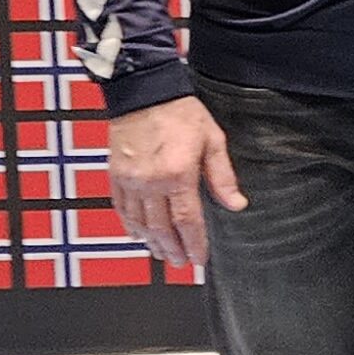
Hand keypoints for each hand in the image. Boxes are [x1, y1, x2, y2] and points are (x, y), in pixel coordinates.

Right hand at [107, 93, 245, 273]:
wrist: (145, 91)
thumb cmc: (181, 113)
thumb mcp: (212, 140)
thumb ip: (222, 176)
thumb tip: (237, 204)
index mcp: (178, 175)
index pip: (187, 221)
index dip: (195, 244)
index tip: (200, 259)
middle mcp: (151, 183)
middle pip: (162, 228)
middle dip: (173, 250)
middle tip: (182, 263)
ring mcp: (130, 181)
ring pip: (140, 223)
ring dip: (152, 243)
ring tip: (163, 255)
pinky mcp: (116, 175)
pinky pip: (121, 209)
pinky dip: (130, 226)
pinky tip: (138, 235)